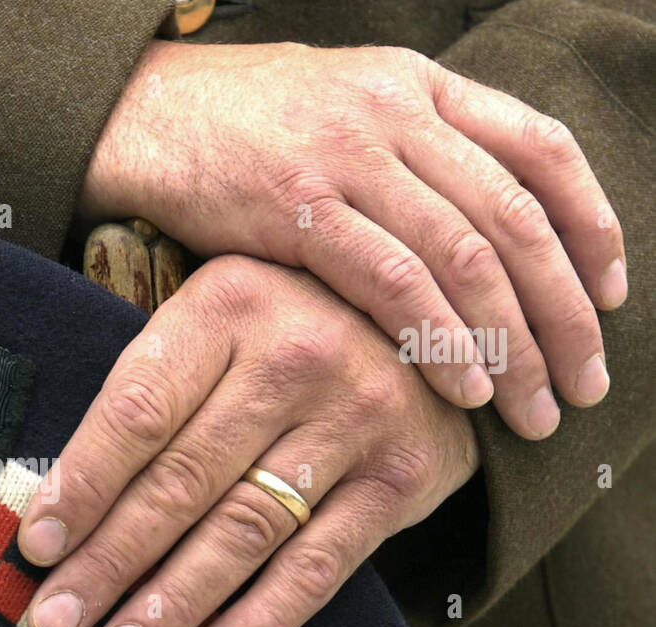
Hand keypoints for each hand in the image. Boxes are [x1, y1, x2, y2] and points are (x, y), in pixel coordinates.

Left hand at [18, 255, 478, 626]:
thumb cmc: (288, 329)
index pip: (138, 410)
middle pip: (182, 480)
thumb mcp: (219, 319)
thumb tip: (61, 507)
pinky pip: (318, 565)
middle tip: (53, 623)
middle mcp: (292, 356)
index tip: (35, 549)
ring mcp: (354, 418)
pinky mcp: (399, 480)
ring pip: (243, 530)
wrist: (439, 324)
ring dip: (172, 604)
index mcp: (225, 306)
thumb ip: (154, 389)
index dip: (83, 484)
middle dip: (109, 563)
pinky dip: (261, 620)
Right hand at [80, 41, 624, 438]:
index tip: (611, 298)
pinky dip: (437, 340)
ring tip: (530, 407)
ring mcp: (349, 157)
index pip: (543, 151)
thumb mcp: (348, 105)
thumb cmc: (245, 124)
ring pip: (465, 257)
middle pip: (516, 219)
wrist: (149, 111)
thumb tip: (478, 233)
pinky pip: (391, 281)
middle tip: (583, 384)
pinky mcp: (297, 208)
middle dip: (564, 314)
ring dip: (510, 343)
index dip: (593, 227)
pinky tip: (463, 388)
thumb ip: (416, 150)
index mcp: (422, 87)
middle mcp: (398, 114)